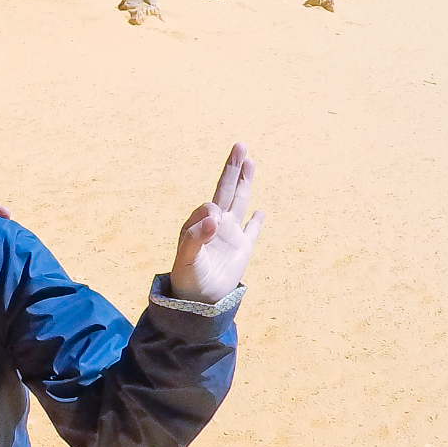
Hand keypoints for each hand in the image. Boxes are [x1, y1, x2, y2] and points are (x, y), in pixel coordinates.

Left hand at [167, 143, 263, 302]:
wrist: (199, 301)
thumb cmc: (188, 278)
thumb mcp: (186, 258)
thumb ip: (195, 236)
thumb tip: (215, 216)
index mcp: (200, 223)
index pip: (209, 206)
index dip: (210, 213)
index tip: (213, 225)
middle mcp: (216, 224)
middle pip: (227, 190)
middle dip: (232, 169)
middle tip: (240, 145)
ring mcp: (231, 235)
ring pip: (241, 202)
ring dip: (245, 182)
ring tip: (250, 161)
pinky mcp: (243, 248)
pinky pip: (252, 231)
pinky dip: (257, 221)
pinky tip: (260, 212)